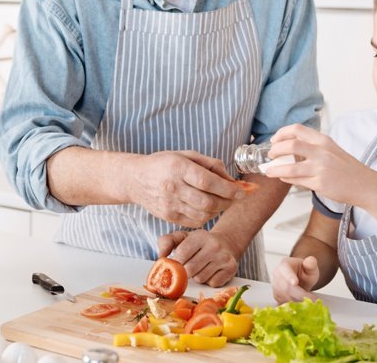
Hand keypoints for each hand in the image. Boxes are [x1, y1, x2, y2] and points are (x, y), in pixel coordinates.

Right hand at [131, 151, 245, 227]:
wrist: (135, 179)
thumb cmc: (163, 164)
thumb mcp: (186, 155)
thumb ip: (210, 164)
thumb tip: (231, 179)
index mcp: (178, 168)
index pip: (208, 182)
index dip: (228, 189)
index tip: (241, 191)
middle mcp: (173, 187)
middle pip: (208, 202)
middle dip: (227, 202)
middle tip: (234, 197)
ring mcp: (169, 204)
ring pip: (203, 215)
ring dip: (218, 210)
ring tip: (221, 202)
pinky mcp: (168, 217)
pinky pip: (194, 222)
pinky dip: (206, 217)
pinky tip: (207, 208)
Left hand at [157, 229, 238, 286]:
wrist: (226, 244)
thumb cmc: (199, 243)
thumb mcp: (182, 237)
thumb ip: (166, 242)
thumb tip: (161, 256)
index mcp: (200, 236)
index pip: (181, 254)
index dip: (176, 262)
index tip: (177, 263)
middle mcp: (214, 245)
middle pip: (190, 269)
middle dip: (185, 272)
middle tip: (188, 267)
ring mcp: (224, 257)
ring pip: (201, 278)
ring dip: (197, 276)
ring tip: (201, 267)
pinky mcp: (231, 269)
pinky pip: (212, 283)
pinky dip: (209, 281)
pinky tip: (211, 271)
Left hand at [266, 124, 375, 206]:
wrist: (366, 185)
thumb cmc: (348, 169)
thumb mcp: (332, 150)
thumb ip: (313, 147)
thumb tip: (289, 150)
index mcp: (324, 140)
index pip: (297, 129)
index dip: (281, 133)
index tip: (274, 140)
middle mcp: (322, 152)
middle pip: (290, 145)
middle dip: (275, 150)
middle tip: (270, 155)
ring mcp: (321, 168)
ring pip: (290, 167)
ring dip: (275, 169)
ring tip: (268, 171)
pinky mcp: (320, 183)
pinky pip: (297, 180)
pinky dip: (285, 178)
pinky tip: (282, 178)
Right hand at [271, 256, 319, 303]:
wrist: (300, 278)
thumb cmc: (305, 272)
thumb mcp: (311, 267)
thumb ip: (311, 264)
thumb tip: (310, 261)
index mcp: (285, 264)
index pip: (285, 270)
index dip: (290, 277)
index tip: (295, 283)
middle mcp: (277, 274)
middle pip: (285, 286)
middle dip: (300, 294)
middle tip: (313, 299)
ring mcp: (275, 285)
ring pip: (284, 296)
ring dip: (297, 300)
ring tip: (309, 301)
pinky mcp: (276, 295)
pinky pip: (283, 302)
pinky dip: (293, 305)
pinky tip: (301, 303)